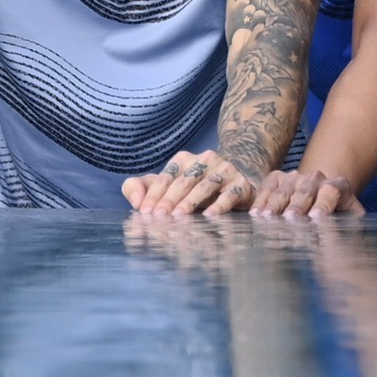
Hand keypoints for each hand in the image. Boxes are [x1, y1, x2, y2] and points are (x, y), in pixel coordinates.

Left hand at [121, 149, 259, 216]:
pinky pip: (229, 195)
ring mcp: (224, 170)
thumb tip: (135, 202)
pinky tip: (209, 216)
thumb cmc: (197, 183)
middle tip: (158, 217)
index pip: (165, 177)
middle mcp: (204, 161)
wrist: (241, 171)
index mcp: (183, 160)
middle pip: (183, 181)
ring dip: (191, 202)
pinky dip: (219, 206)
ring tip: (179, 217)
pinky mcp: (241, 184)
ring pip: (205, 186)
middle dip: (169, 200)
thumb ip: (145, 187)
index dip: (153, 194)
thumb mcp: (170, 182)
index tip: (144, 212)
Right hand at [249, 168, 364, 217]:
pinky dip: (261, 200)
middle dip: (297, 205)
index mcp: (338, 185)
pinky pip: (267, 187)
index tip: (316, 218)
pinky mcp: (277, 177)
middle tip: (290, 218)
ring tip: (267, 218)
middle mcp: (316, 177)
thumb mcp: (349, 217)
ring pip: (284, 190)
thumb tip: (347, 250)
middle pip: (306, 191)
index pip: (331, 191)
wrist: (319, 191)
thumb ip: (350, 228)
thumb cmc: (336, 212)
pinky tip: (256, 213)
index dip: (324, 204)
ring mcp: (294, 176)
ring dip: (275, 205)